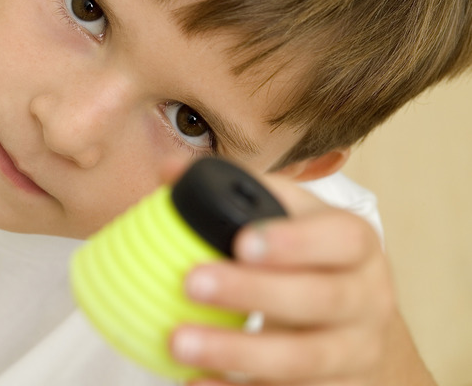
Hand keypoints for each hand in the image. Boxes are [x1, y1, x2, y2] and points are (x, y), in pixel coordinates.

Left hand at [169, 174, 402, 385]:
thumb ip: (237, 191)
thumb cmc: (312, 259)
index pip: (340, 238)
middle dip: (254, 292)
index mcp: (355, 245)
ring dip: (239, 352)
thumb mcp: (289, 217)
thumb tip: (170, 172)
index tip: (241, 241)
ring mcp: (354, 352)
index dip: (294, 242)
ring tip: (179, 343)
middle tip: (192, 283)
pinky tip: (197, 384)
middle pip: (320, 298)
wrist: (359, 329)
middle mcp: (366, 299)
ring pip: (305, 359)